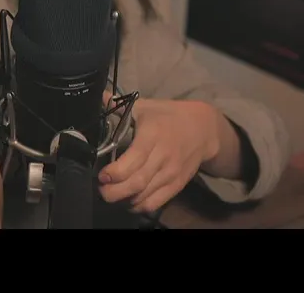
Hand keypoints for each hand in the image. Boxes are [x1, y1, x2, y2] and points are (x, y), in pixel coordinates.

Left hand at [98, 96, 219, 213]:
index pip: (134, 160)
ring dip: (124, 200)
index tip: (102, 175)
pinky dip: (139, 206)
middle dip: (113, 191)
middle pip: (136, 183)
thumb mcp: (146, 106)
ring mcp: (171, 173)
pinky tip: (129, 200)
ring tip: (111, 193)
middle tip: (101, 189)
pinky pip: (156, 203)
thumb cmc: (168, 116)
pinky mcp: (177, 185)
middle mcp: (163, 157)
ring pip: (144, 196)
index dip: (115, 172)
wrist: (203, 130)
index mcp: (153, 135)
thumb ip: (120, 106)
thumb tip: (100, 97)